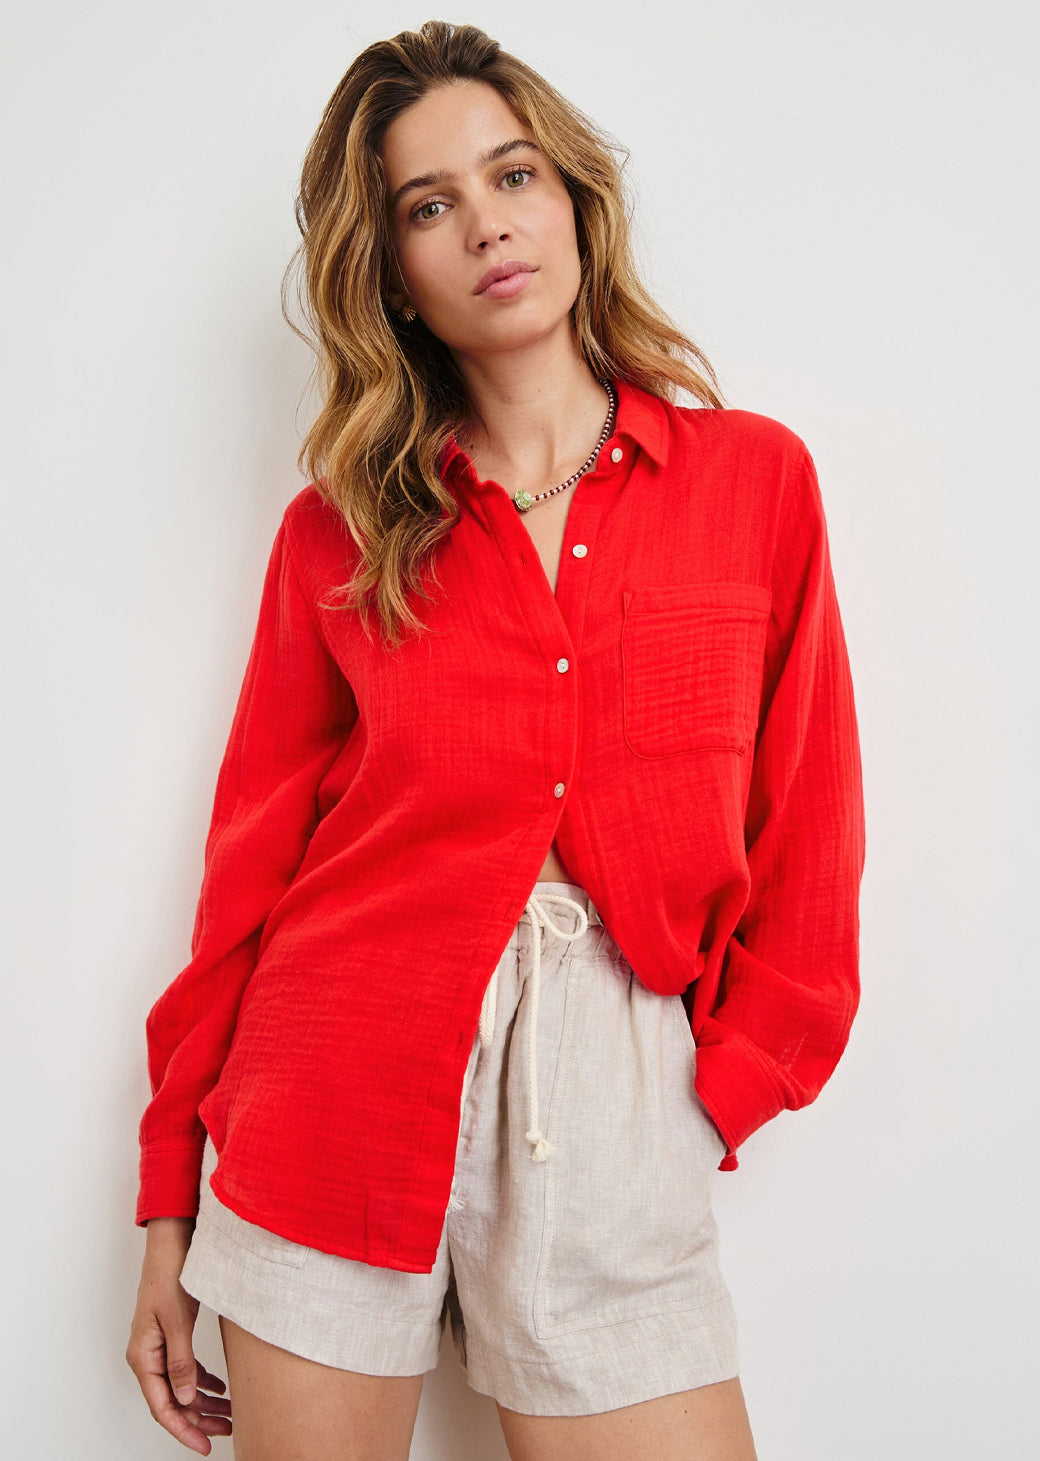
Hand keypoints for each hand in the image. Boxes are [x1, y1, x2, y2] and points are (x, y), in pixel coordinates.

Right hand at [125, 1221, 231, 1454]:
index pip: (162, 1406)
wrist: (172, 1241)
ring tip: (230, 1413)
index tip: (206, 1445)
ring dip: (203, 1402)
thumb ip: (181, 1361)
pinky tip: (220, 1388)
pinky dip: (202, 1380)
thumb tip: (184, 1399)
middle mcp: (148, 1355)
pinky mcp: (171, 1334)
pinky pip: (184, 1368)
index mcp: (143, 1356)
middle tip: (228, 1430)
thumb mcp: (178, 1320)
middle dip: (199, 1419)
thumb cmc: (171, 1274)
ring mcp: (158, 1345)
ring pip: (180, 1386)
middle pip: (172, 1400)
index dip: (184, 1429)